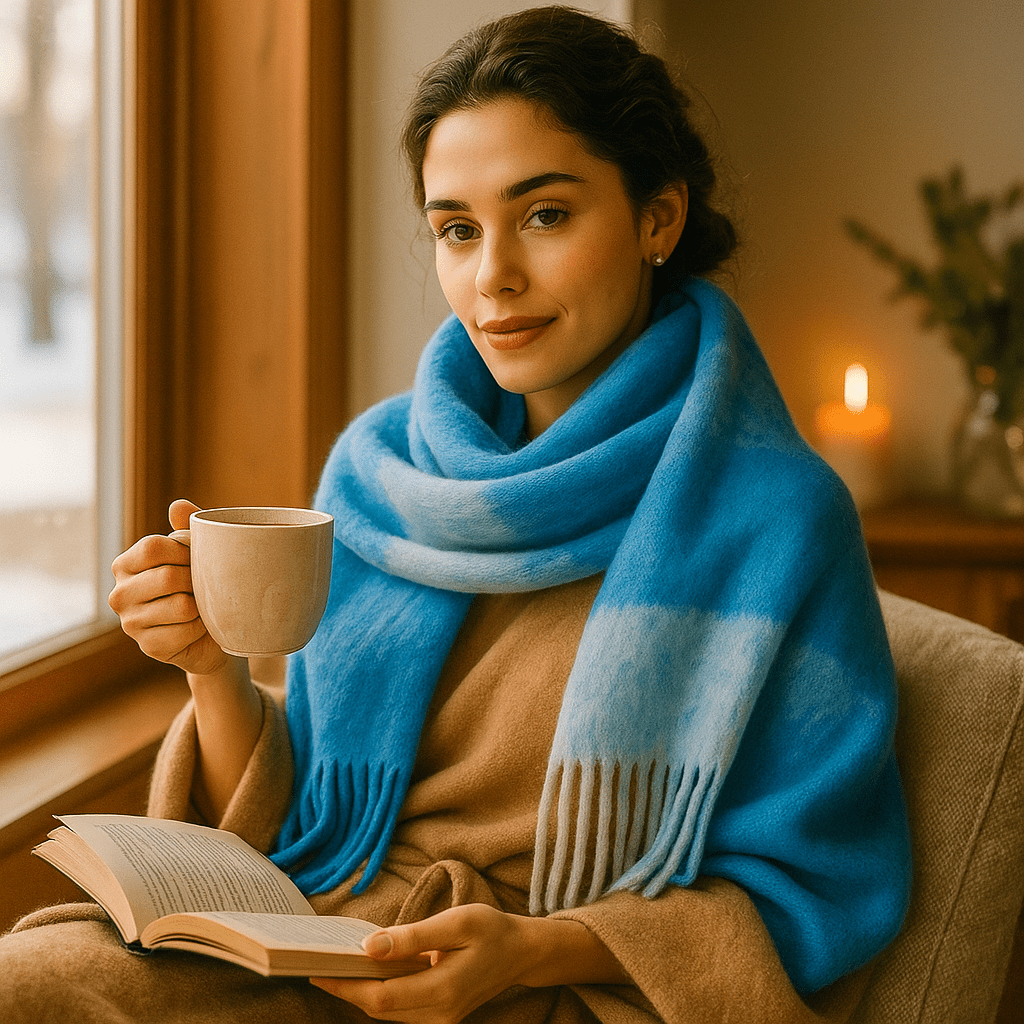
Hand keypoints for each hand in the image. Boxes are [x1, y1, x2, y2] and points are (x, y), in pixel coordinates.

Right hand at [108, 499, 229, 676]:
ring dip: (202, 606)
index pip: (153, 547)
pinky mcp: (148, 647)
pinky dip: (201, 629)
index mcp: (126, 564)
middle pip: (168, 576)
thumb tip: (178, 505)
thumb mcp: (197, 553)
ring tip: (202, 606)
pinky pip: (186, 631)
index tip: (199, 557)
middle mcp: (120, 594)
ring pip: (181, 606)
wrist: (214, 632)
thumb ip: (189, 528)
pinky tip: (199, 628)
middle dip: (197, 580)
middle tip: (205, 586)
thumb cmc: (202, 585)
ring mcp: (130, 623)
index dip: (186, 549)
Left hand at [311, 904, 526, 1023]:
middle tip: (317, 964)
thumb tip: (370, 946)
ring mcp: (440, 1019)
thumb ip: (413, 936)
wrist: (521, 953)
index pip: (382, 997)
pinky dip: (379, 993)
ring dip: (360, 992)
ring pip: (387, 1012)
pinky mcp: (439, 1015)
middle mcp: (439, 1014)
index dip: (347, 986)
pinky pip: (400, 1008)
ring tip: (335, 967)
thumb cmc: (491, 930)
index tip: (319, 970)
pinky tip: (367, 972)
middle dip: (346, 989)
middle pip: (379, 1009)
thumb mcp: (456, 922)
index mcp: (444, 990)